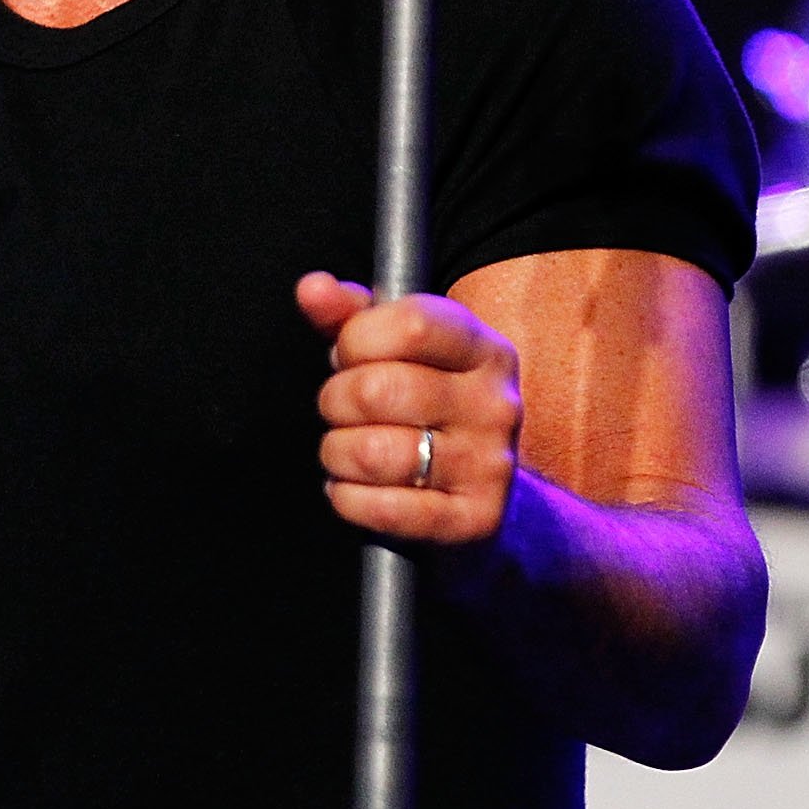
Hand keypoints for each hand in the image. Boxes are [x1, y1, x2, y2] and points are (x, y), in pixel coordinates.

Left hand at [301, 271, 522, 544]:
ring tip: (345, 452)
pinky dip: (348, 499)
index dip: (356, 340)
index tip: (349, 357)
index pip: (411, 324)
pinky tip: (355, 490)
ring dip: (337, 454)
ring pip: (373, 452)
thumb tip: (312, 288)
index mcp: (483, 350)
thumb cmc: (424, 410)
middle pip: (378, 390)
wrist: (481, 502)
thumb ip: (351, 316)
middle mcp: (496, 404)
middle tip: (343, 412)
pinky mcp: (474, 520)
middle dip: (335, 401)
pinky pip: (382, 507)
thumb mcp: (396, 353)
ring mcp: (489, 465)